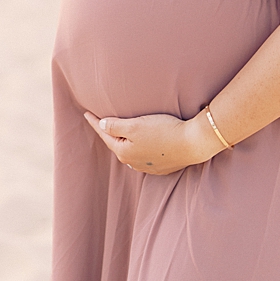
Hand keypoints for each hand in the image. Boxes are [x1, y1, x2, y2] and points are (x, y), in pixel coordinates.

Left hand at [84, 110, 221, 174]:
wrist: (193, 143)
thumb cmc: (164, 131)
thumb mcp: (135, 125)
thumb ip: (115, 126)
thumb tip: (102, 125)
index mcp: (124, 152)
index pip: (105, 135)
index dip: (95, 123)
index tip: (86, 113)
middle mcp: (134, 163)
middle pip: (117, 145)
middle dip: (109, 134)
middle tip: (101, 122)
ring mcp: (148, 167)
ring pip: (131, 152)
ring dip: (125, 142)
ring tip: (120, 133)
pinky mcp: (162, 166)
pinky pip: (144, 156)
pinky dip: (139, 148)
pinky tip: (141, 144)